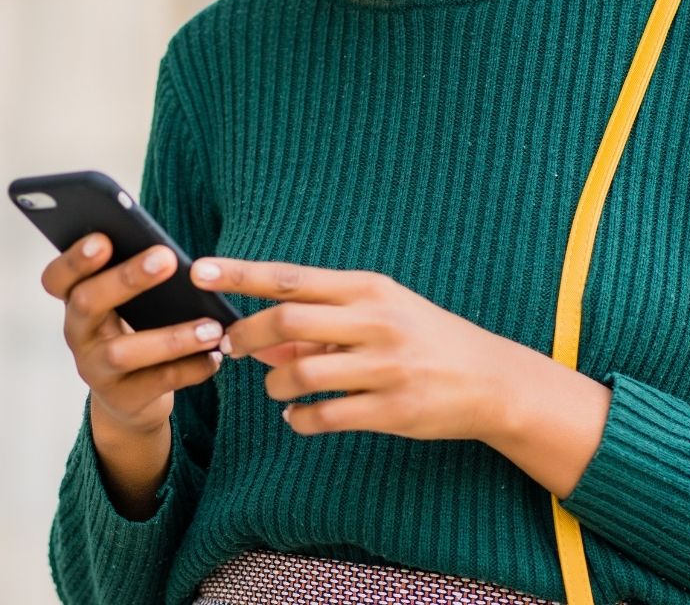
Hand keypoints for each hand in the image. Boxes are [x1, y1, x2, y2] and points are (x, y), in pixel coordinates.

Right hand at [40, 232, 225, 436]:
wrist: (130, 398)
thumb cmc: (133, 332)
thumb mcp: (126, 305)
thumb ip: (134, 279)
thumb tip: (168, 253)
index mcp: (75, 301)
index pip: (57, 278)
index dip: (74, 260)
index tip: (103, 240)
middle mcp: (78, 334)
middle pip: (87, 303)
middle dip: (127, 280)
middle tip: (167, 259)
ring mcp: (95, 370)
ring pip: (122, 353)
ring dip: (170, 338)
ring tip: (211, 327)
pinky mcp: (122, 399)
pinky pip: (156, 383)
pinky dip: (190, 369)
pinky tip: (215, 356)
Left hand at [191, 256, 545, 442]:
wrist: (490, 379)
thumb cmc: (426, 337)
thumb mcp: (381, 312)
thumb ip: (325, 321)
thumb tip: (265, 341)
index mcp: (369, 289)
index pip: (290, 278)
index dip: (239, 275)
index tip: (198, 271)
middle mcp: (375, 322)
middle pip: (286, 323)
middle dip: (246, 336)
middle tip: (231, 346)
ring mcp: (385, 367)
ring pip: (299, 376)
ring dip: (273, 385)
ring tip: (276, 389)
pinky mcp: (391, 410)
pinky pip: (323, 418)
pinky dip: (298, 419)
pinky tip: (298, 417)